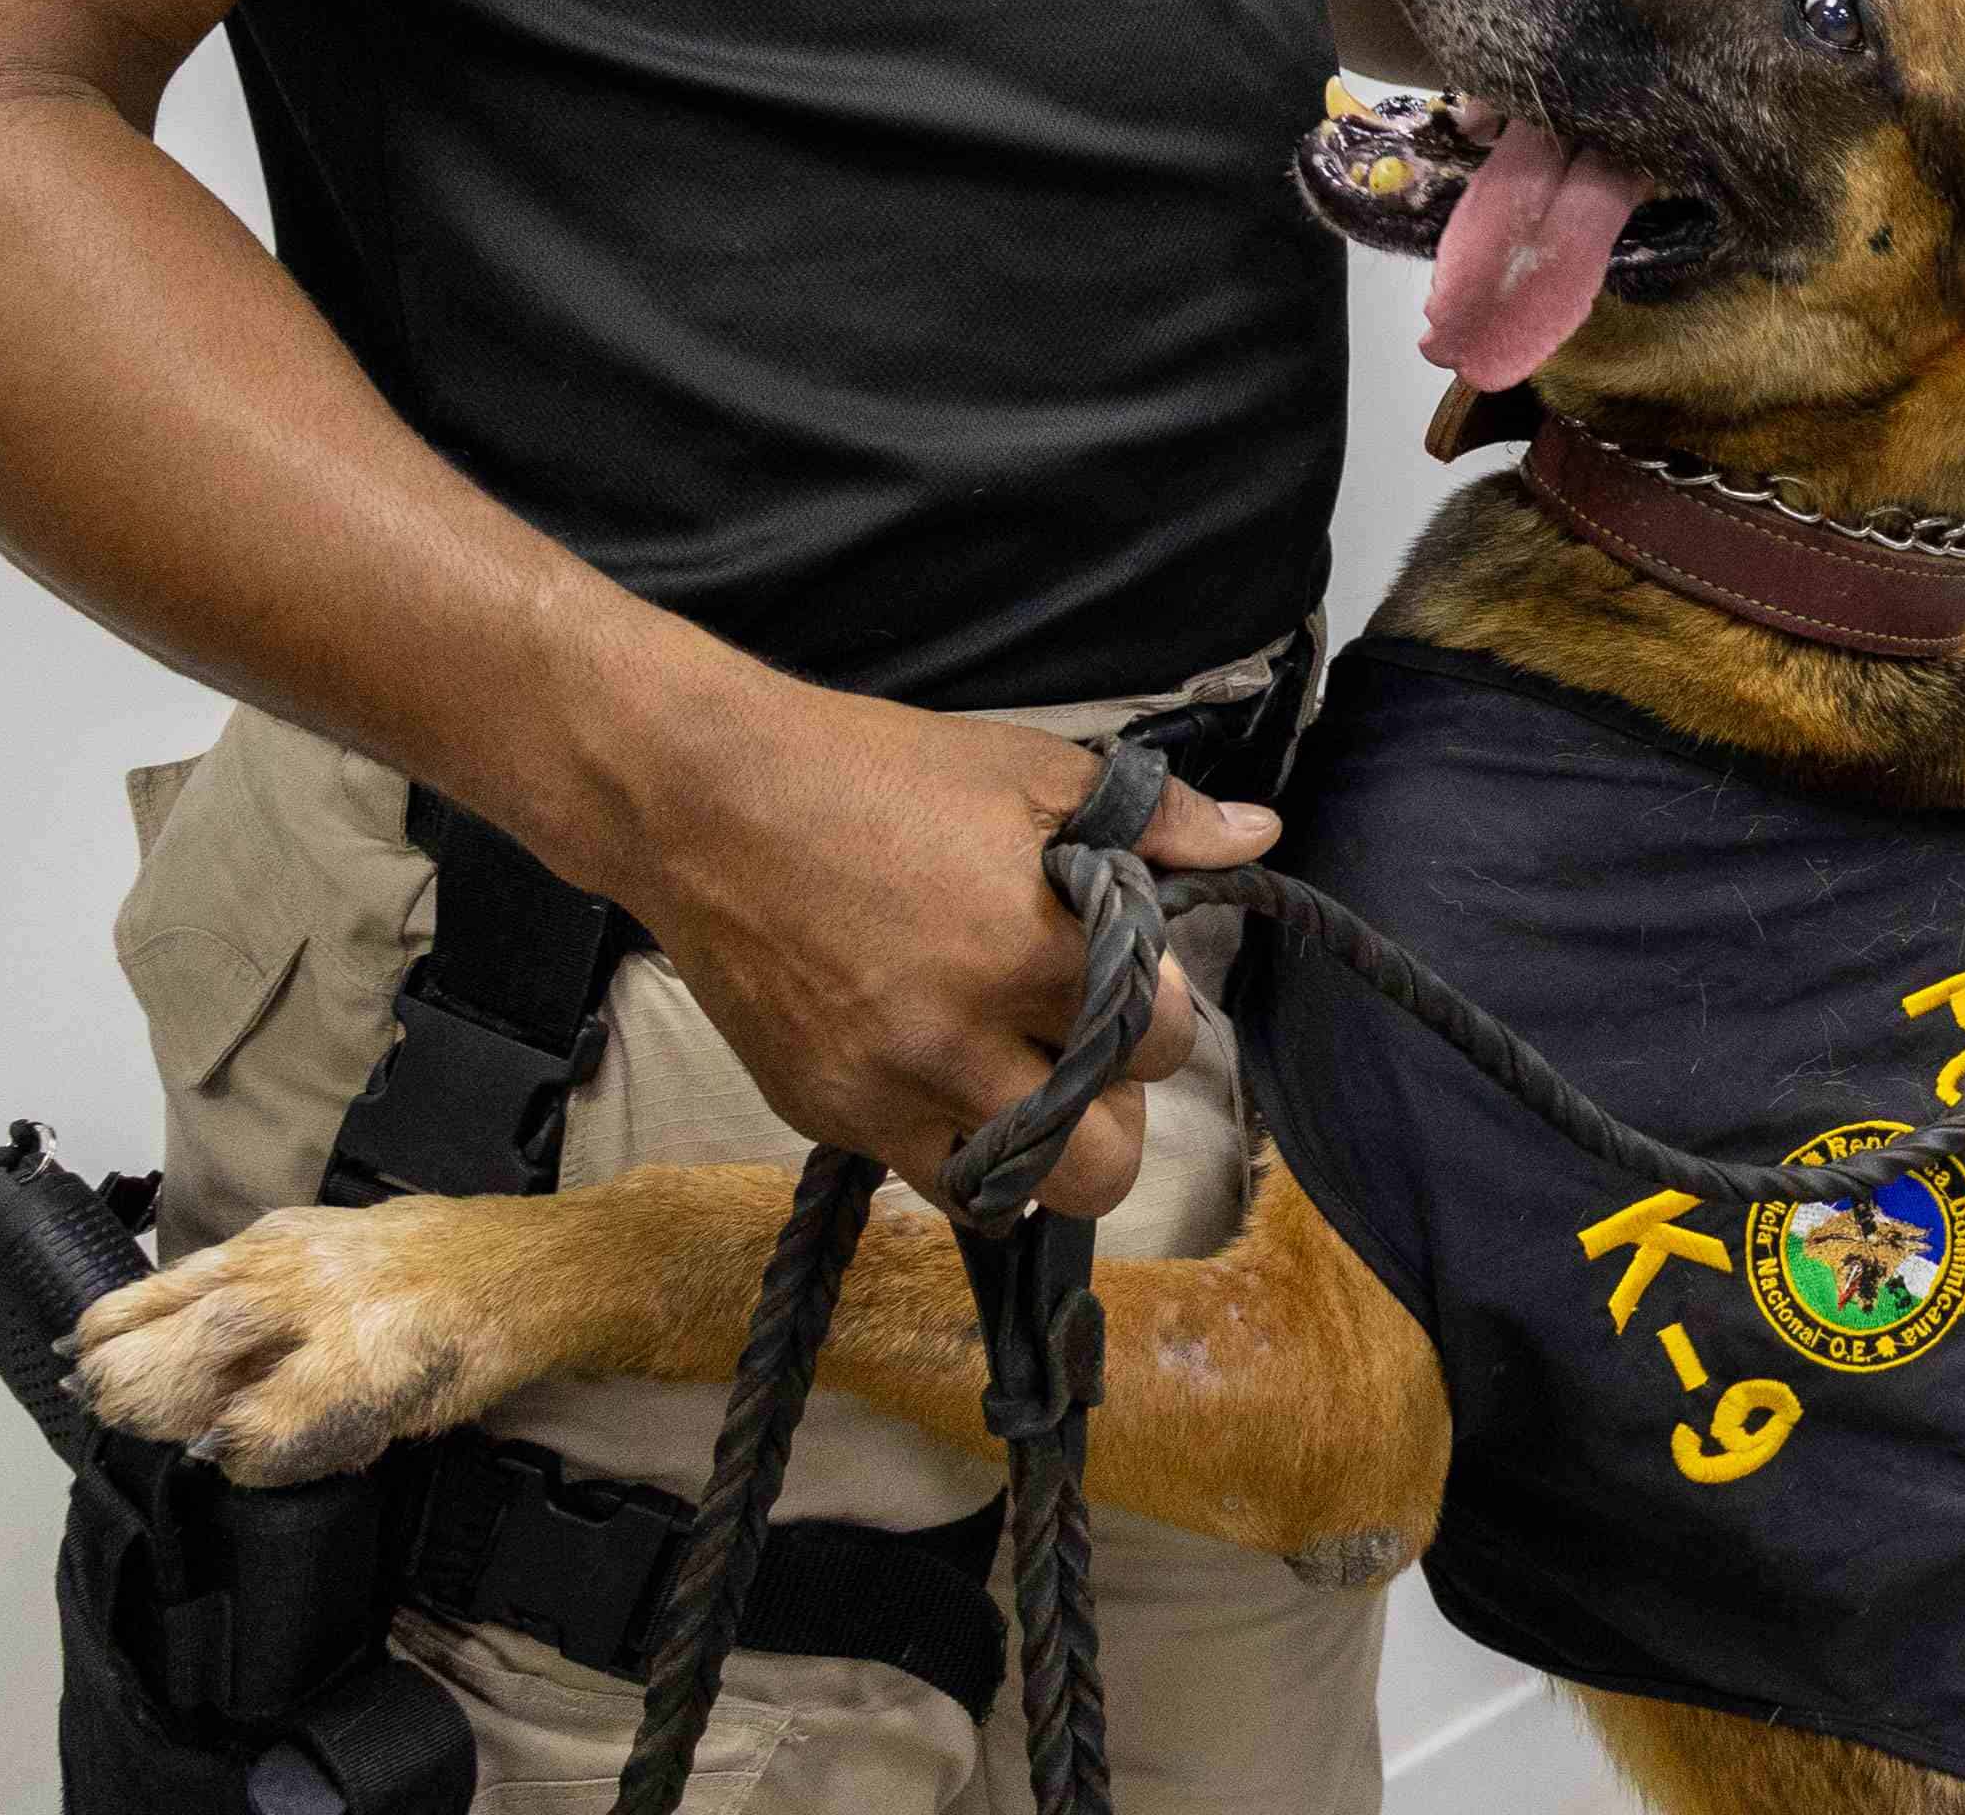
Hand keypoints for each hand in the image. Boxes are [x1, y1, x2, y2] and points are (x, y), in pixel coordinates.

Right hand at [614, 687, 1281, 1221]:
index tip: (1124, 971)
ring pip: (1016, 1193)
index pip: (1158, 1041)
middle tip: (1084, 1045)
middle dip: (1116, 1109)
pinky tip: (954, 1088)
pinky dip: (958, 1151)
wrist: (707, 802)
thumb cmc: (878, 770)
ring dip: (1043, 1149)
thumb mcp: (1030, 770)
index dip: (1157, 1007)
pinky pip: (926, 1180)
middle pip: (1103, 1161)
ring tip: (1024, 1079)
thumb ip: (1157, 819)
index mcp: (1027, 952)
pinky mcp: (823, 1116)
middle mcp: (959, 1044)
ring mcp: (885, 1093)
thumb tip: (1257, 836)